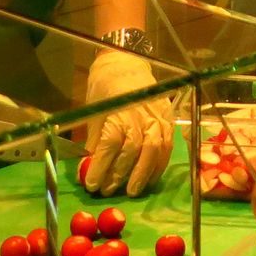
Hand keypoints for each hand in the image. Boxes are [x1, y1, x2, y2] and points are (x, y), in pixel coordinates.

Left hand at [83, 50, 174, 196]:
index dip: (101, 166)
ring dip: (141, 175)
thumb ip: (94, 139)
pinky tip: (149, 179)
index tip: (91, 183)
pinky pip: (166, 148)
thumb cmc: (106, 88)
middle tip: (107, 190)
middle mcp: (140, 115)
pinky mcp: (169, 121)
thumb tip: (87, 167)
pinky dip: (158, 166)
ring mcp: (157, 118)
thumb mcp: (94, 111)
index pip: (110, 144)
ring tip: (130, 191)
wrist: (127, 64)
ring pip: (152, 151)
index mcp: (119, 110)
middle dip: (118, 174)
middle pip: (132, 150)